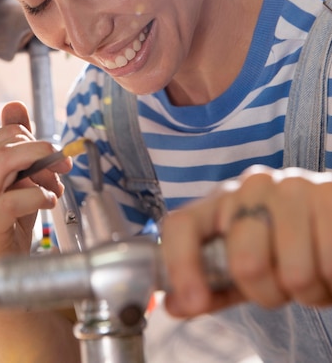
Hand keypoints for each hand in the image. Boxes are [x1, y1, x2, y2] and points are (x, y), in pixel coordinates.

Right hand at [0, 101, 71, 262]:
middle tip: (62, 170)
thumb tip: (15, 105)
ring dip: (43, 172)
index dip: (39, 141)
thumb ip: (16, 139)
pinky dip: (41, 196)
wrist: (3, 260)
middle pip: (11, 144)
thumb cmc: (10, 215)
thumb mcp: (18, 173)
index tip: (57, 157)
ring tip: (54, 188)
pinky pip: (18, 196)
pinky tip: (49, 202)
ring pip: (9, 161)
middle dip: (45, 154)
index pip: (10, 132)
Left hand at [161, 165, 331, 316]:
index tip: (192, 301)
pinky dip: (330, 281)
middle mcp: (254, 186)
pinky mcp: (329, 199)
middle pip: (245, 263)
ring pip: (294, 274)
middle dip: (268, 293)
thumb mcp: (248, 260)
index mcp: (223, 198)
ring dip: (306, 291)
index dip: (182, 265)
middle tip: (282, 284)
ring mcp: (294, 188)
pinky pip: (327, 268)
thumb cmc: (287, 241)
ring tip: (311, 270)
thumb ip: (212, 282)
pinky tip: (327, 262)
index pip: (183, 224)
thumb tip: (174, 304)